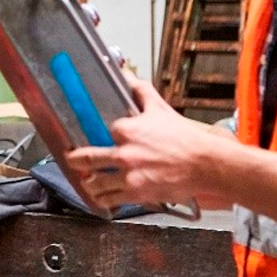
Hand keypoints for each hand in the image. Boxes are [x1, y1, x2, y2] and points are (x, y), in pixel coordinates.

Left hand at [66, 74, 217, 207]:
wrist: (204, 163)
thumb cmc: (184, 137)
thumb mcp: (160, 108)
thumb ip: (140, 91)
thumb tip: (127, 76)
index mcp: (126, 130)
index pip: (99, 130)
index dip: (91, 134)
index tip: (82, 138)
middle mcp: (123, 153)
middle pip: (87, 159)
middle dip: (76, 160)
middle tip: (72, 160)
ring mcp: (128, 175)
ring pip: (95, 183)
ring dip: (89, 183)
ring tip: (88, 182)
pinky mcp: (136, 194)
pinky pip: (110, 200)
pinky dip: (103, 200)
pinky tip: (101, 198)